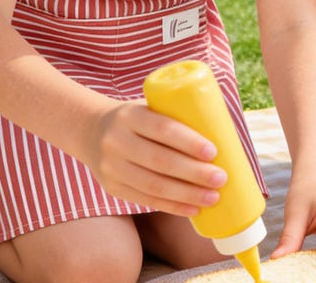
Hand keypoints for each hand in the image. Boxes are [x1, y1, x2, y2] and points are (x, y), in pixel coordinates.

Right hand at [79, 100, 228, 215]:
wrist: (91, 130)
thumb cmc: (138, 116)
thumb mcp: (150, 106)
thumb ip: (178, 115)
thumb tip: (224, 131)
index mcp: (130, 115)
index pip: (162, 129)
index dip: (188, 142)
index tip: (214, 152)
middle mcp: (117, 141)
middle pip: (160, 161)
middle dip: (193, 172)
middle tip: (221, 178)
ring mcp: (112, 167)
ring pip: (153, 185)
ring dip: (187, 195)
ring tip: (213, 197)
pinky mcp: (112, 188)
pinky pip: (145, 200)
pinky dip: (172, 207)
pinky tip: (192, 209)